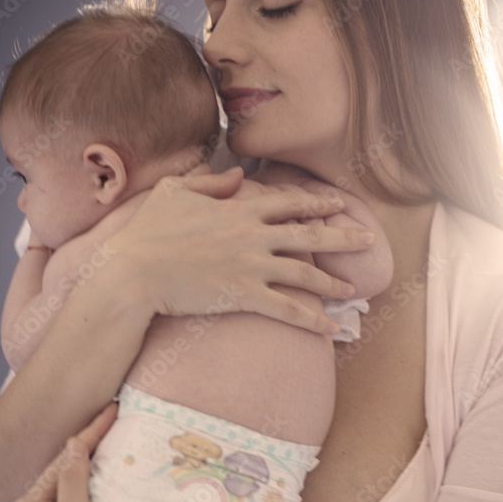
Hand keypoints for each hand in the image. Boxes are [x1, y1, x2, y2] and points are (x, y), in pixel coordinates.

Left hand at [12, 404, 139, 501]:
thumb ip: (71, 481)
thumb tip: (73, 443)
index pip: (62, 460)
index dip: (90, 433)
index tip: (114, 409)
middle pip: (67, 467)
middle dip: (92, 441)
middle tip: (115, 413)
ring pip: (76, 479)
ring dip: (97, 457)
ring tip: (116, 432)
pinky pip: (84, 494)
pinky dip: (99, 477)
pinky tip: (114, 465)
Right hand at [107, 165, 376, 333]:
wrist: (132, 271)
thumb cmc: (147, 231)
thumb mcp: (174, 191)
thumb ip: (210, 180)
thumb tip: (240, 175)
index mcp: (240, 208)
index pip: (290, 202)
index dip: (318, 203)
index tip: (338, 204)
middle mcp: (253, 236)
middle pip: (310, 235)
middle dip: (343, 236)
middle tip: (370, 239)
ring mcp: (250, 266)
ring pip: (305, 273)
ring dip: (333, 282)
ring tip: (353, 289)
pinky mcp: (243, 295)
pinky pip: (287, 309)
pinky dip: (312, 319)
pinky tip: (331, 327)